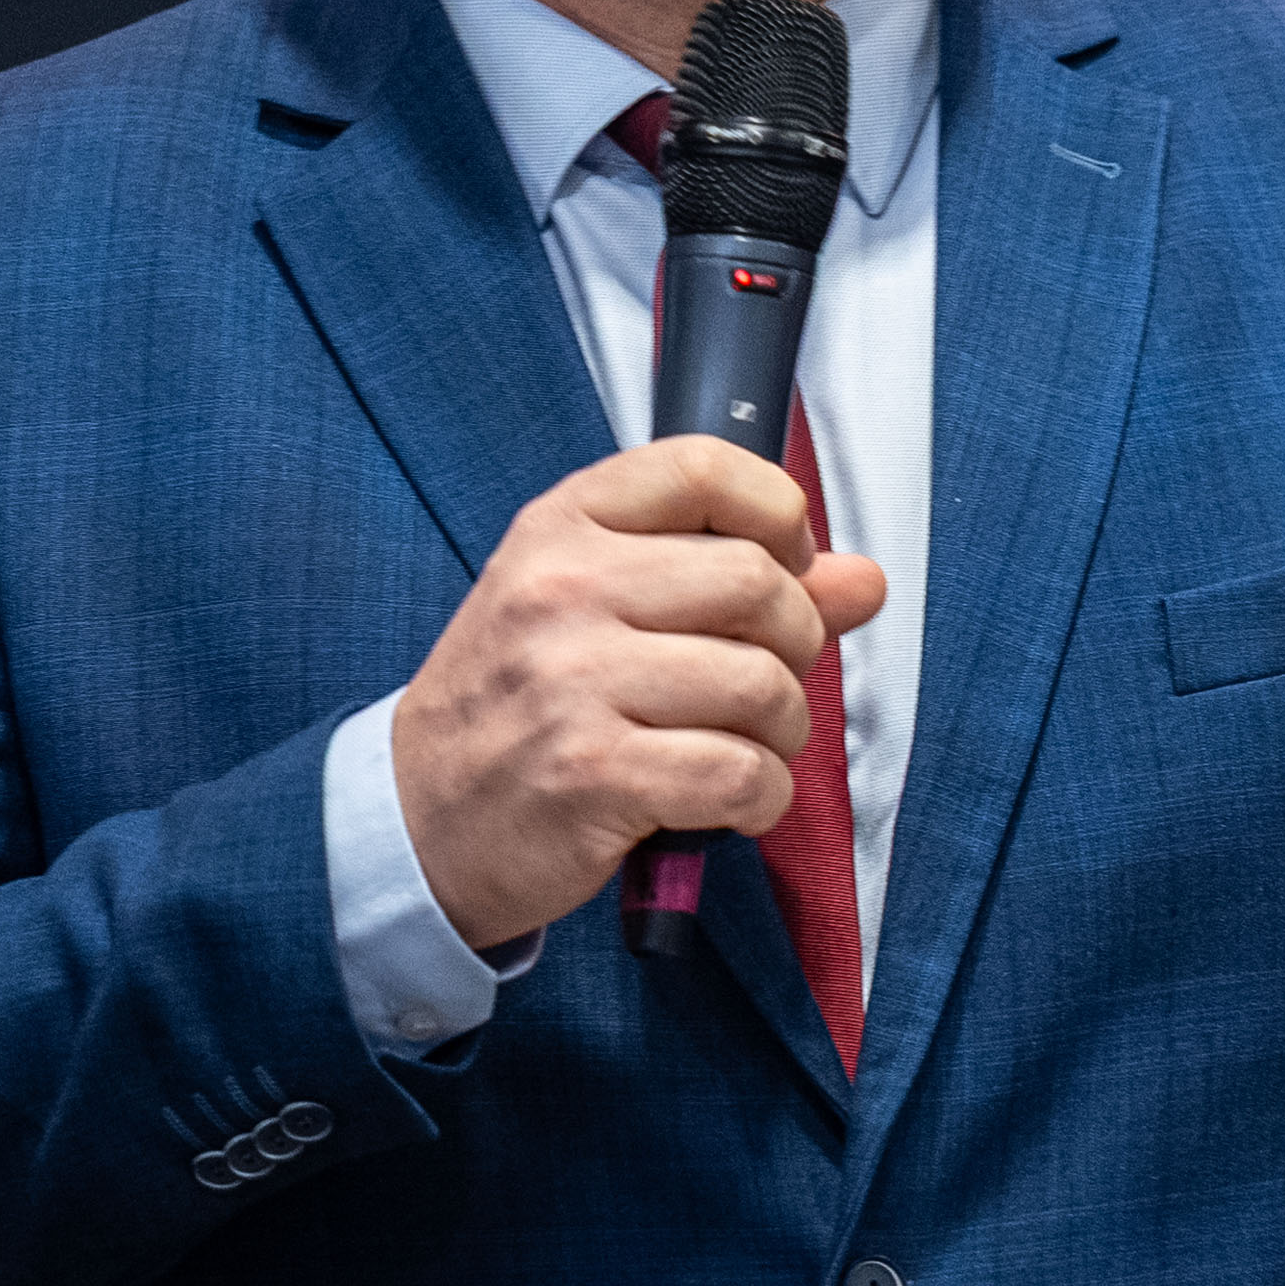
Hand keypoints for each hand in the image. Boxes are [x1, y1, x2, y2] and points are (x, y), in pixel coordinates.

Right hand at [389, 437, 888, 951]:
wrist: (420, 817)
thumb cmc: (521, 703)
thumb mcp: (598, 608)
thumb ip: (731, 578)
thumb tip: (864, 579)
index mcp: (563, 529)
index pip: (704, 468)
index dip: (780, 515)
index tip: (785, 564)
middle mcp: (562, 592)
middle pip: (758, 582)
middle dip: (796, 642)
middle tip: (766, 678)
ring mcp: (572, 683)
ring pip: (761, 684)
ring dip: (782, 730)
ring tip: (745, 745)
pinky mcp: (592, 775)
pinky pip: (740, 773)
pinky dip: (762, 796)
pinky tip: (731, 800)